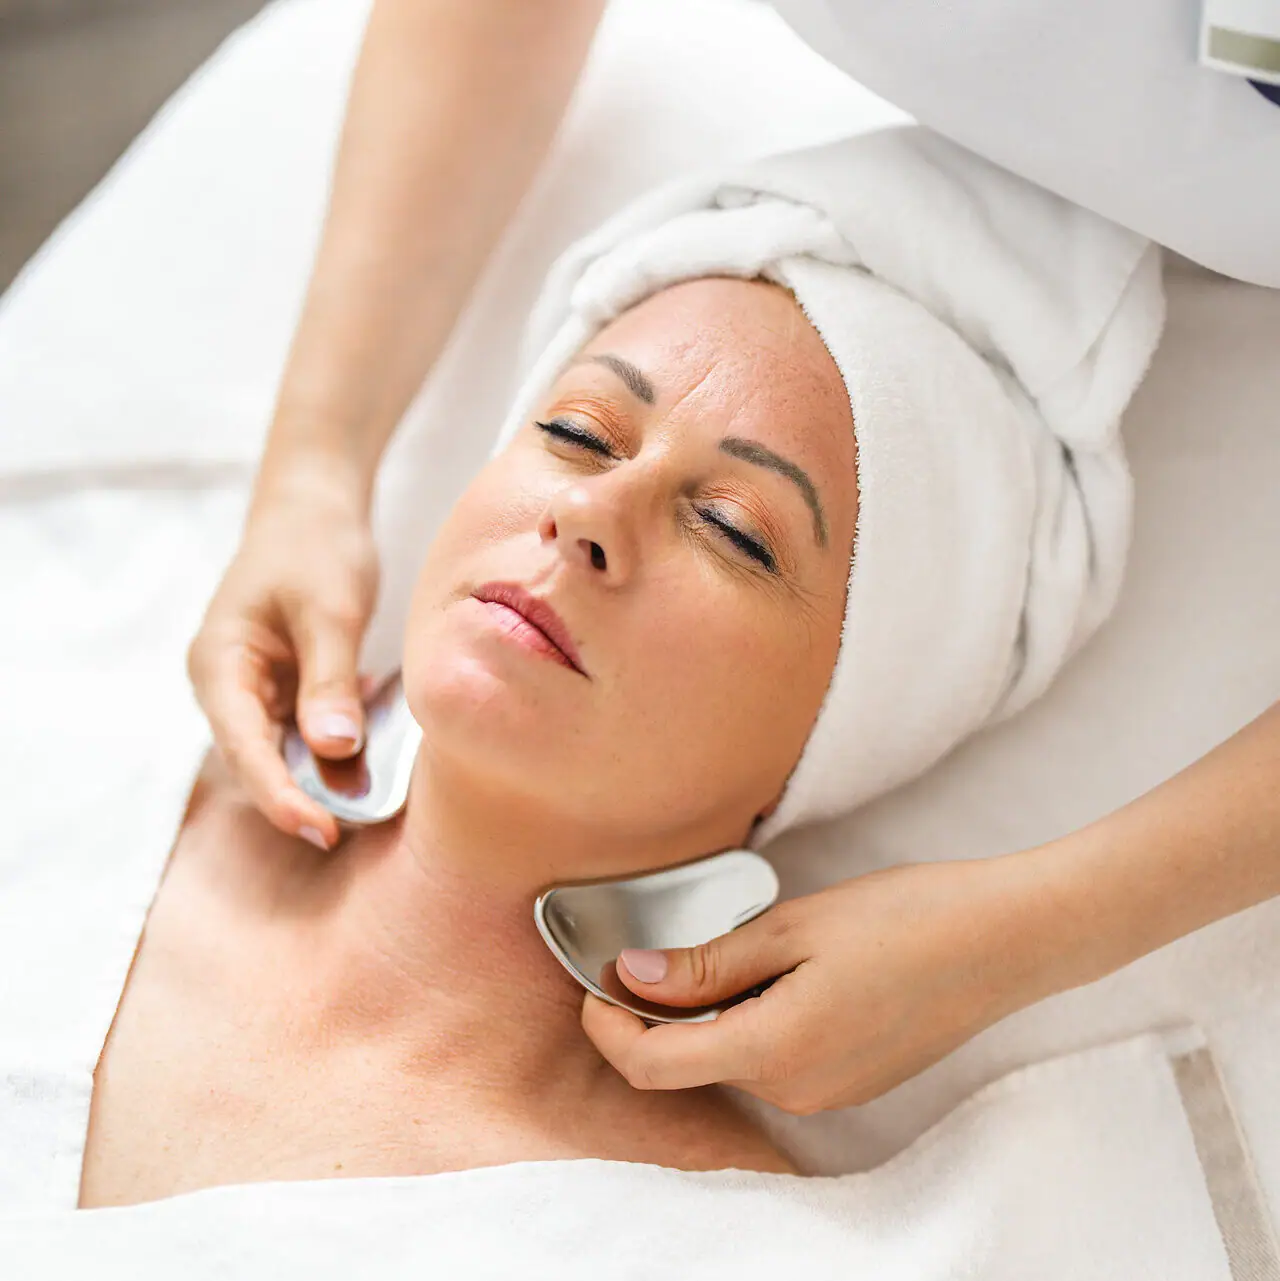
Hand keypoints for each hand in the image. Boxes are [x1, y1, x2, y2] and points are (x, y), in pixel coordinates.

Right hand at [187, 461, 378, 846]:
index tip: (321, 830)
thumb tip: (333, 749)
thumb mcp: (329, 610)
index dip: (280, 795)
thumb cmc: (315, 546)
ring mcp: (254, 688)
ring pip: (283, 751)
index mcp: (219, 664)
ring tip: (366, 805)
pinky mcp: (285, 686)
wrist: (316, 507)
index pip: (243, 747)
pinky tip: (373, 759)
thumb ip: (329, 679)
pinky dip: (334, 748)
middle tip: (348, 831)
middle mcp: (227, 684)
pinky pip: (305, 731)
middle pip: (257, 759)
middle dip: (299, 796)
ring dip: (319, 777)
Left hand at [581, 853, 1069, 1113]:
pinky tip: (776, 970)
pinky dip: (749, 1022)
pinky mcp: (850, 1082)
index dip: (608, 1025)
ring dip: (707, 1015)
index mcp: (775, 1052)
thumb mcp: (794, 928)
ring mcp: (827, 1093)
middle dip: (657, 1013)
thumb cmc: (907, 920)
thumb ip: (708, 966)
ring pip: (731, 1060)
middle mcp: (797, 1091)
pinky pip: (773, 1060)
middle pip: (689, 1064)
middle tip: (659, 944)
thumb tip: (634, 979)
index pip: (652, 1065)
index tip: (595, 978)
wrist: (1006, 940)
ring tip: (733, 947)